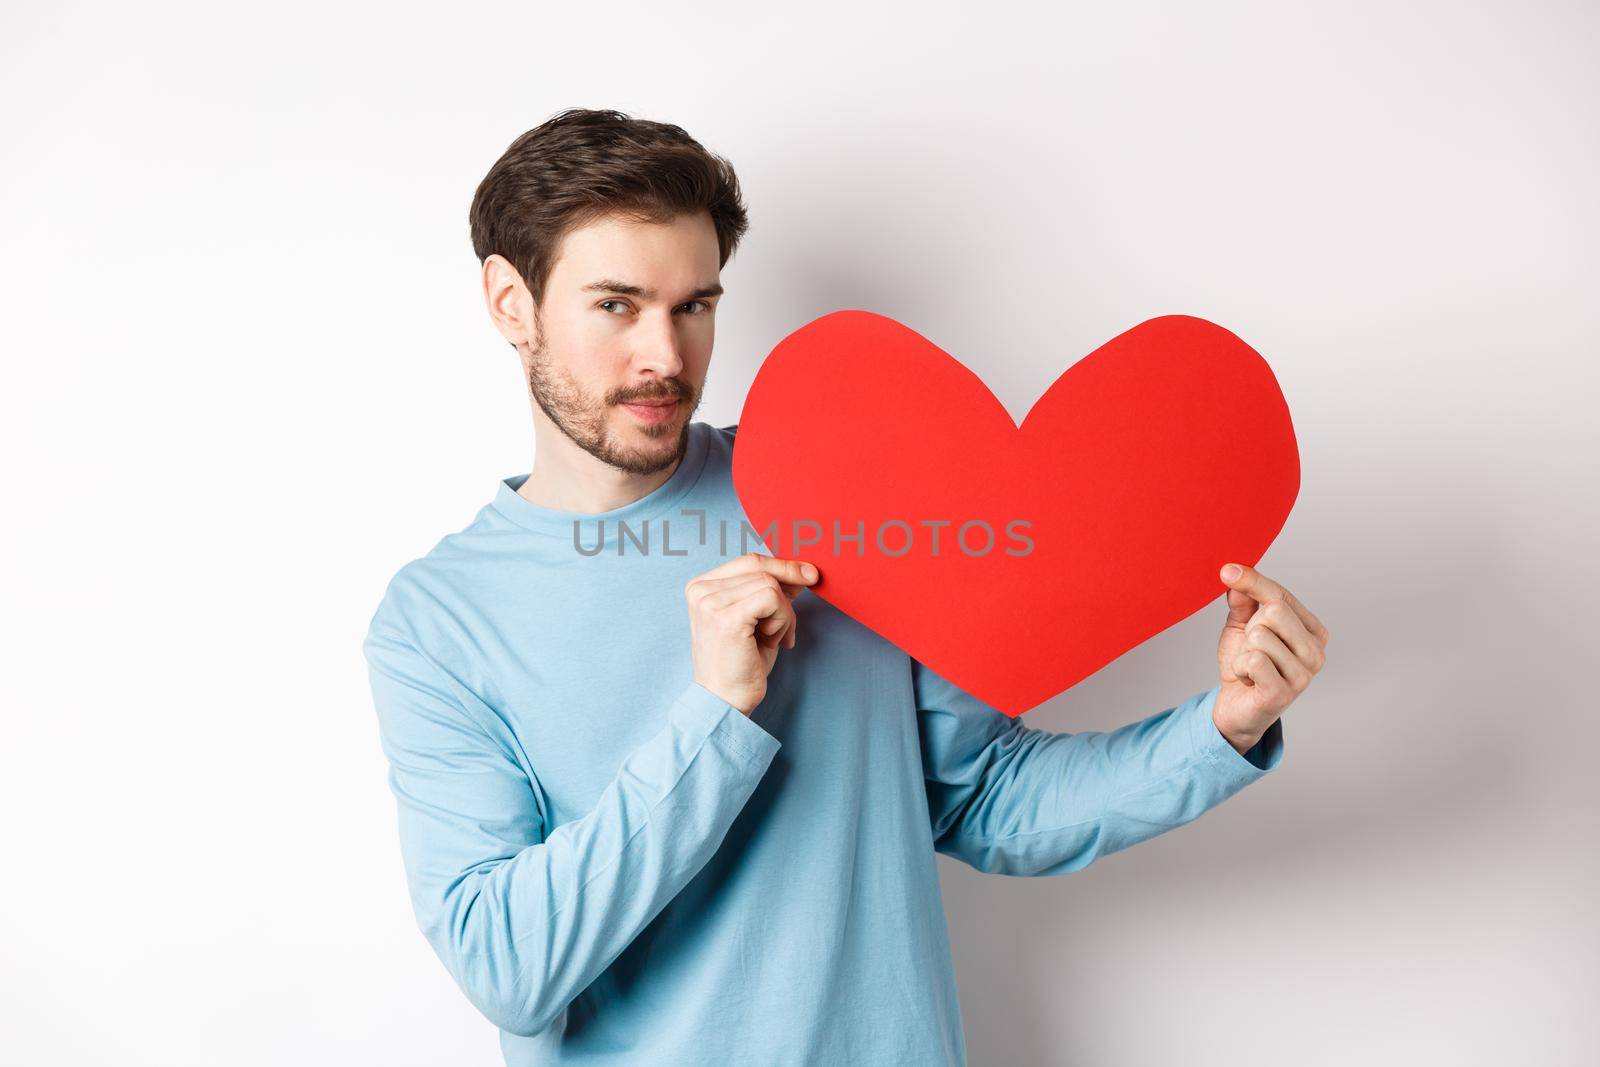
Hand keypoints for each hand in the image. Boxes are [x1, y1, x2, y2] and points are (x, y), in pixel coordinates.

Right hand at [684, 553, 819, 714]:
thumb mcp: (758, 621)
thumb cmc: (741, 665)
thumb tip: (799, 572)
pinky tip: (771, 641)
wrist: (725, 703)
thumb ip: (771, 593)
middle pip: (761, 567)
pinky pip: (772, 598)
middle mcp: (701, 591)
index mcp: (702, 587)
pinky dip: (782, 620)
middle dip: (788, 590)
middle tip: (796, 614)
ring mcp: (710, 603)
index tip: (809, 574)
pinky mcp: (725, 618)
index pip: (749, 561)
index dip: (783, 565)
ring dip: (784, 614)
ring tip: (774, 639)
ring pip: (770, 584)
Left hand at [1213, 562, 1329, 752]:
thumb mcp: (1242, 627)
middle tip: (1250, 649)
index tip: (1226, 570)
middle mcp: (1316, 652)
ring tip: (1250, 667)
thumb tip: (1235, 573)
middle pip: (1274, 611)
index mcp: (1312, 631)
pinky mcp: (1284, 693)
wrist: (1236, 707)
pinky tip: (1248, 679)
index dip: (1252, 581)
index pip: (1281, 595)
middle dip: (1250, 627)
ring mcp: (1304, 675)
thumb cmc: (1245, 665)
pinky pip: (1253, 660)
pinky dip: (1239, 667)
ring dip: (1243, 651)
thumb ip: (1243, 601)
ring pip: (1260, 635)